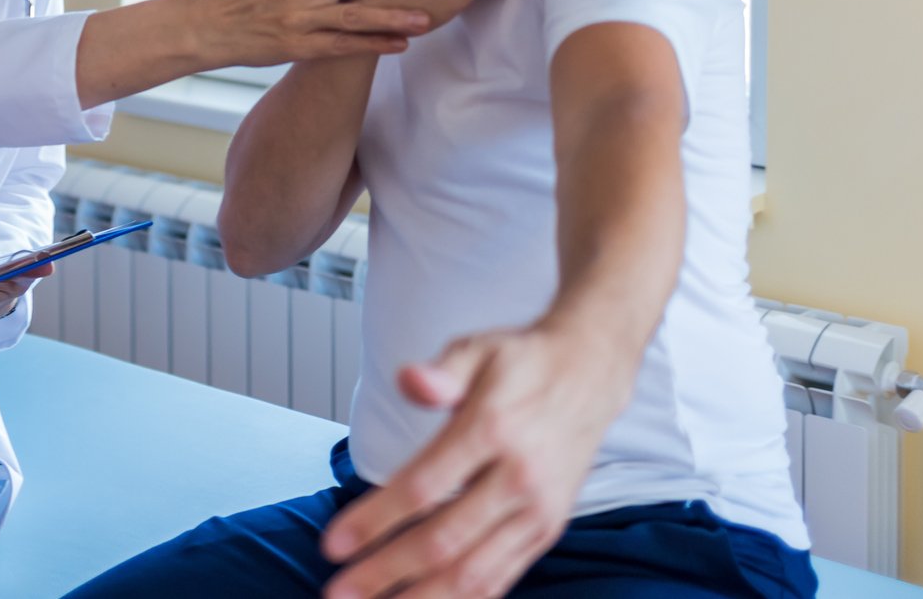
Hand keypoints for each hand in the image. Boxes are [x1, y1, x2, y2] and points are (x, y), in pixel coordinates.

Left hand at [320, 323, 621, 598]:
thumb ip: (443, 370)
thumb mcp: (479, 348)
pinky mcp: (548, 529)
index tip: (333, 545)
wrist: (590, 372)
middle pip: (443, 541)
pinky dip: (463, 598)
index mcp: (494, 429)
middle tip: (338, 592)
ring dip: (420, 598)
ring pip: (473, 572)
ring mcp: (537, 510)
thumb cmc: (522, 362)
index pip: (424, 486)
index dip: (374, 520)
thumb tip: (410, 380)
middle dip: (385, 572)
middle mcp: (519, 477)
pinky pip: (502, 577)